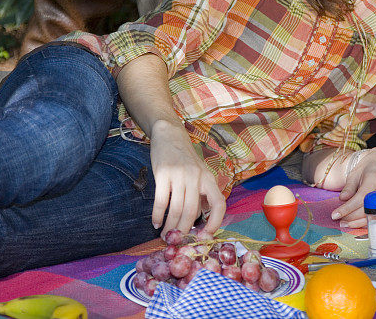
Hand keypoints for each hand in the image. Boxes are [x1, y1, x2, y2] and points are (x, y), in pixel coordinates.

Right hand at [149, 120, 225, 238]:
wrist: (170, 135)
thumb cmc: (185, 159)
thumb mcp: (200, 174)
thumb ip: (202, 194)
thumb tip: (201, 220)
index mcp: (209, 179)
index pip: (219, 203)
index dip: (215, 222)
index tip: (205, 235)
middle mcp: (197, 177)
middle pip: (192, 212)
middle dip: (184, 230)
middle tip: (177, 240)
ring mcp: (180, 175)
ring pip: (176, 209)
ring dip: (170, 226)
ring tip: (165, 235)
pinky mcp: (163, 173)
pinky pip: (161, 201)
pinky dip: (158, 215)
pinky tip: (156, 222)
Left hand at [331, 148, 375, 227]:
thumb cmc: (367, 166)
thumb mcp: (355, 173)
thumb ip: (349, 187)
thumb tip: (342, 200)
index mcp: (374, 179)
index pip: (360, 198)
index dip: (347, 209)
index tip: (335, 215)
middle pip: (367, 209)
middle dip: (351, 217)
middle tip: (338, 220)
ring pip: (374, 216)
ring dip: (358, 222)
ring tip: (345, 224)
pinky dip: (367, 221)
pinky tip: (356, 223)